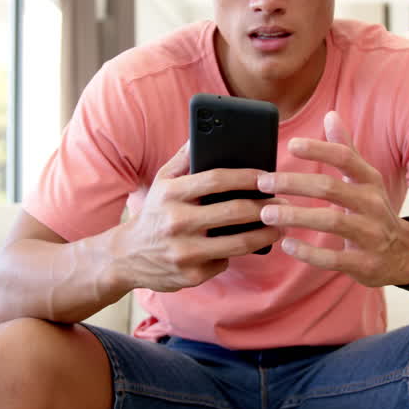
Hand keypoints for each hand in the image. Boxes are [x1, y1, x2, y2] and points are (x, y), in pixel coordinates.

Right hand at [114, 142, 284, 292]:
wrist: (126, 257)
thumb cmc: (154, 213)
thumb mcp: (162, 181)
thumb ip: (185, 157)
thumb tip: (206, 132)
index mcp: (171, 194)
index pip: (216, 179)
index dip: (247, 176)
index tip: (267, 176)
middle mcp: (176, 222)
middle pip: (234, 212)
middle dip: (265, 207)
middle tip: (283, 204)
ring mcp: (184, 252)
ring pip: (238, 243)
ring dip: (266, 234)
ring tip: (280, 227)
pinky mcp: (191, 276)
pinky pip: (225, 262)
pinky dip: (236, 254)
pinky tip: (245, 246)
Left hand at [257, 111, 408, 287]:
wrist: (405, 256)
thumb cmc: (375, 212)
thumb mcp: (366, 180)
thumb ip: (346, 149)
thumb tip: (331, 115)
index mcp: (370, 181)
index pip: (345, 158)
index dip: (319, 150)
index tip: (291, 144)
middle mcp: (372, 204)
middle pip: (331, 188)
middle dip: (294, 183)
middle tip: (264, 182)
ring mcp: (370, 234)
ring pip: (331, 221)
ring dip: (296, 216)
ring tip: (267, 213)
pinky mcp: (364, 263)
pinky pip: (333, 257)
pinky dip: (309, 252)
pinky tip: (287, 244)